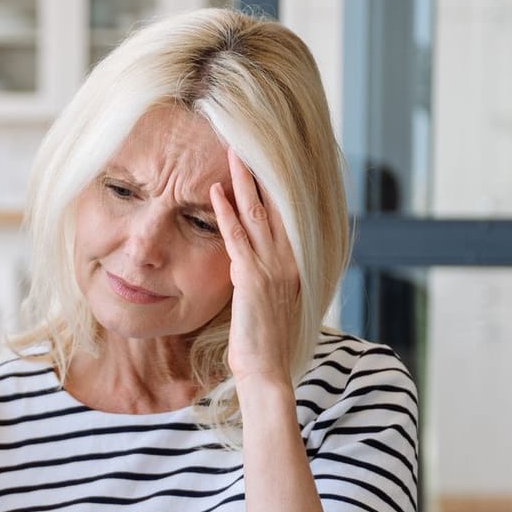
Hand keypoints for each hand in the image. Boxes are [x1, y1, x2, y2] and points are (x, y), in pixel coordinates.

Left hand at [210, 146, 301, 386]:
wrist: (267, 371)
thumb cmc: (265, 341)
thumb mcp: (271, 301)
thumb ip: (267, 275)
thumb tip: (254, 259)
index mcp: (295, 262)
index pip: (287, 213)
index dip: (278, 184)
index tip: (268, 157)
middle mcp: (288, 259)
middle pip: (274, 205)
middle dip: (261, 172)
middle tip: (248, 140)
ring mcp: (272, 267)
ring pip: (257, 214)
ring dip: (244, 181)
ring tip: (233, 152)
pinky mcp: (251, 278)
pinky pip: (237, 238)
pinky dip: (226, 212)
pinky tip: (217, 191)